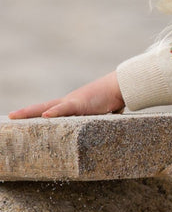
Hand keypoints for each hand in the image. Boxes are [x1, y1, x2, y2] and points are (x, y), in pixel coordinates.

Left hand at [8, 71, 124, 118]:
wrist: (120, 86)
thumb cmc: (113, 97)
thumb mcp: (101, 112)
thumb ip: (96, 117)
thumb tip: (101, 125)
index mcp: (72, 105)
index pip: (50, 109)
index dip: (36, 114)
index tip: (24, 117)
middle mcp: (69, 102)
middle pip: (42, 107)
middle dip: (26, 112)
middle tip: (11, 116)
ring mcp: (73, 102)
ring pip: (47, 107)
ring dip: (31, 112)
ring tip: (15, 116)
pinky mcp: (81, 104)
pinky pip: (65, 109)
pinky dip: (55, 112)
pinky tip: (45, 116)